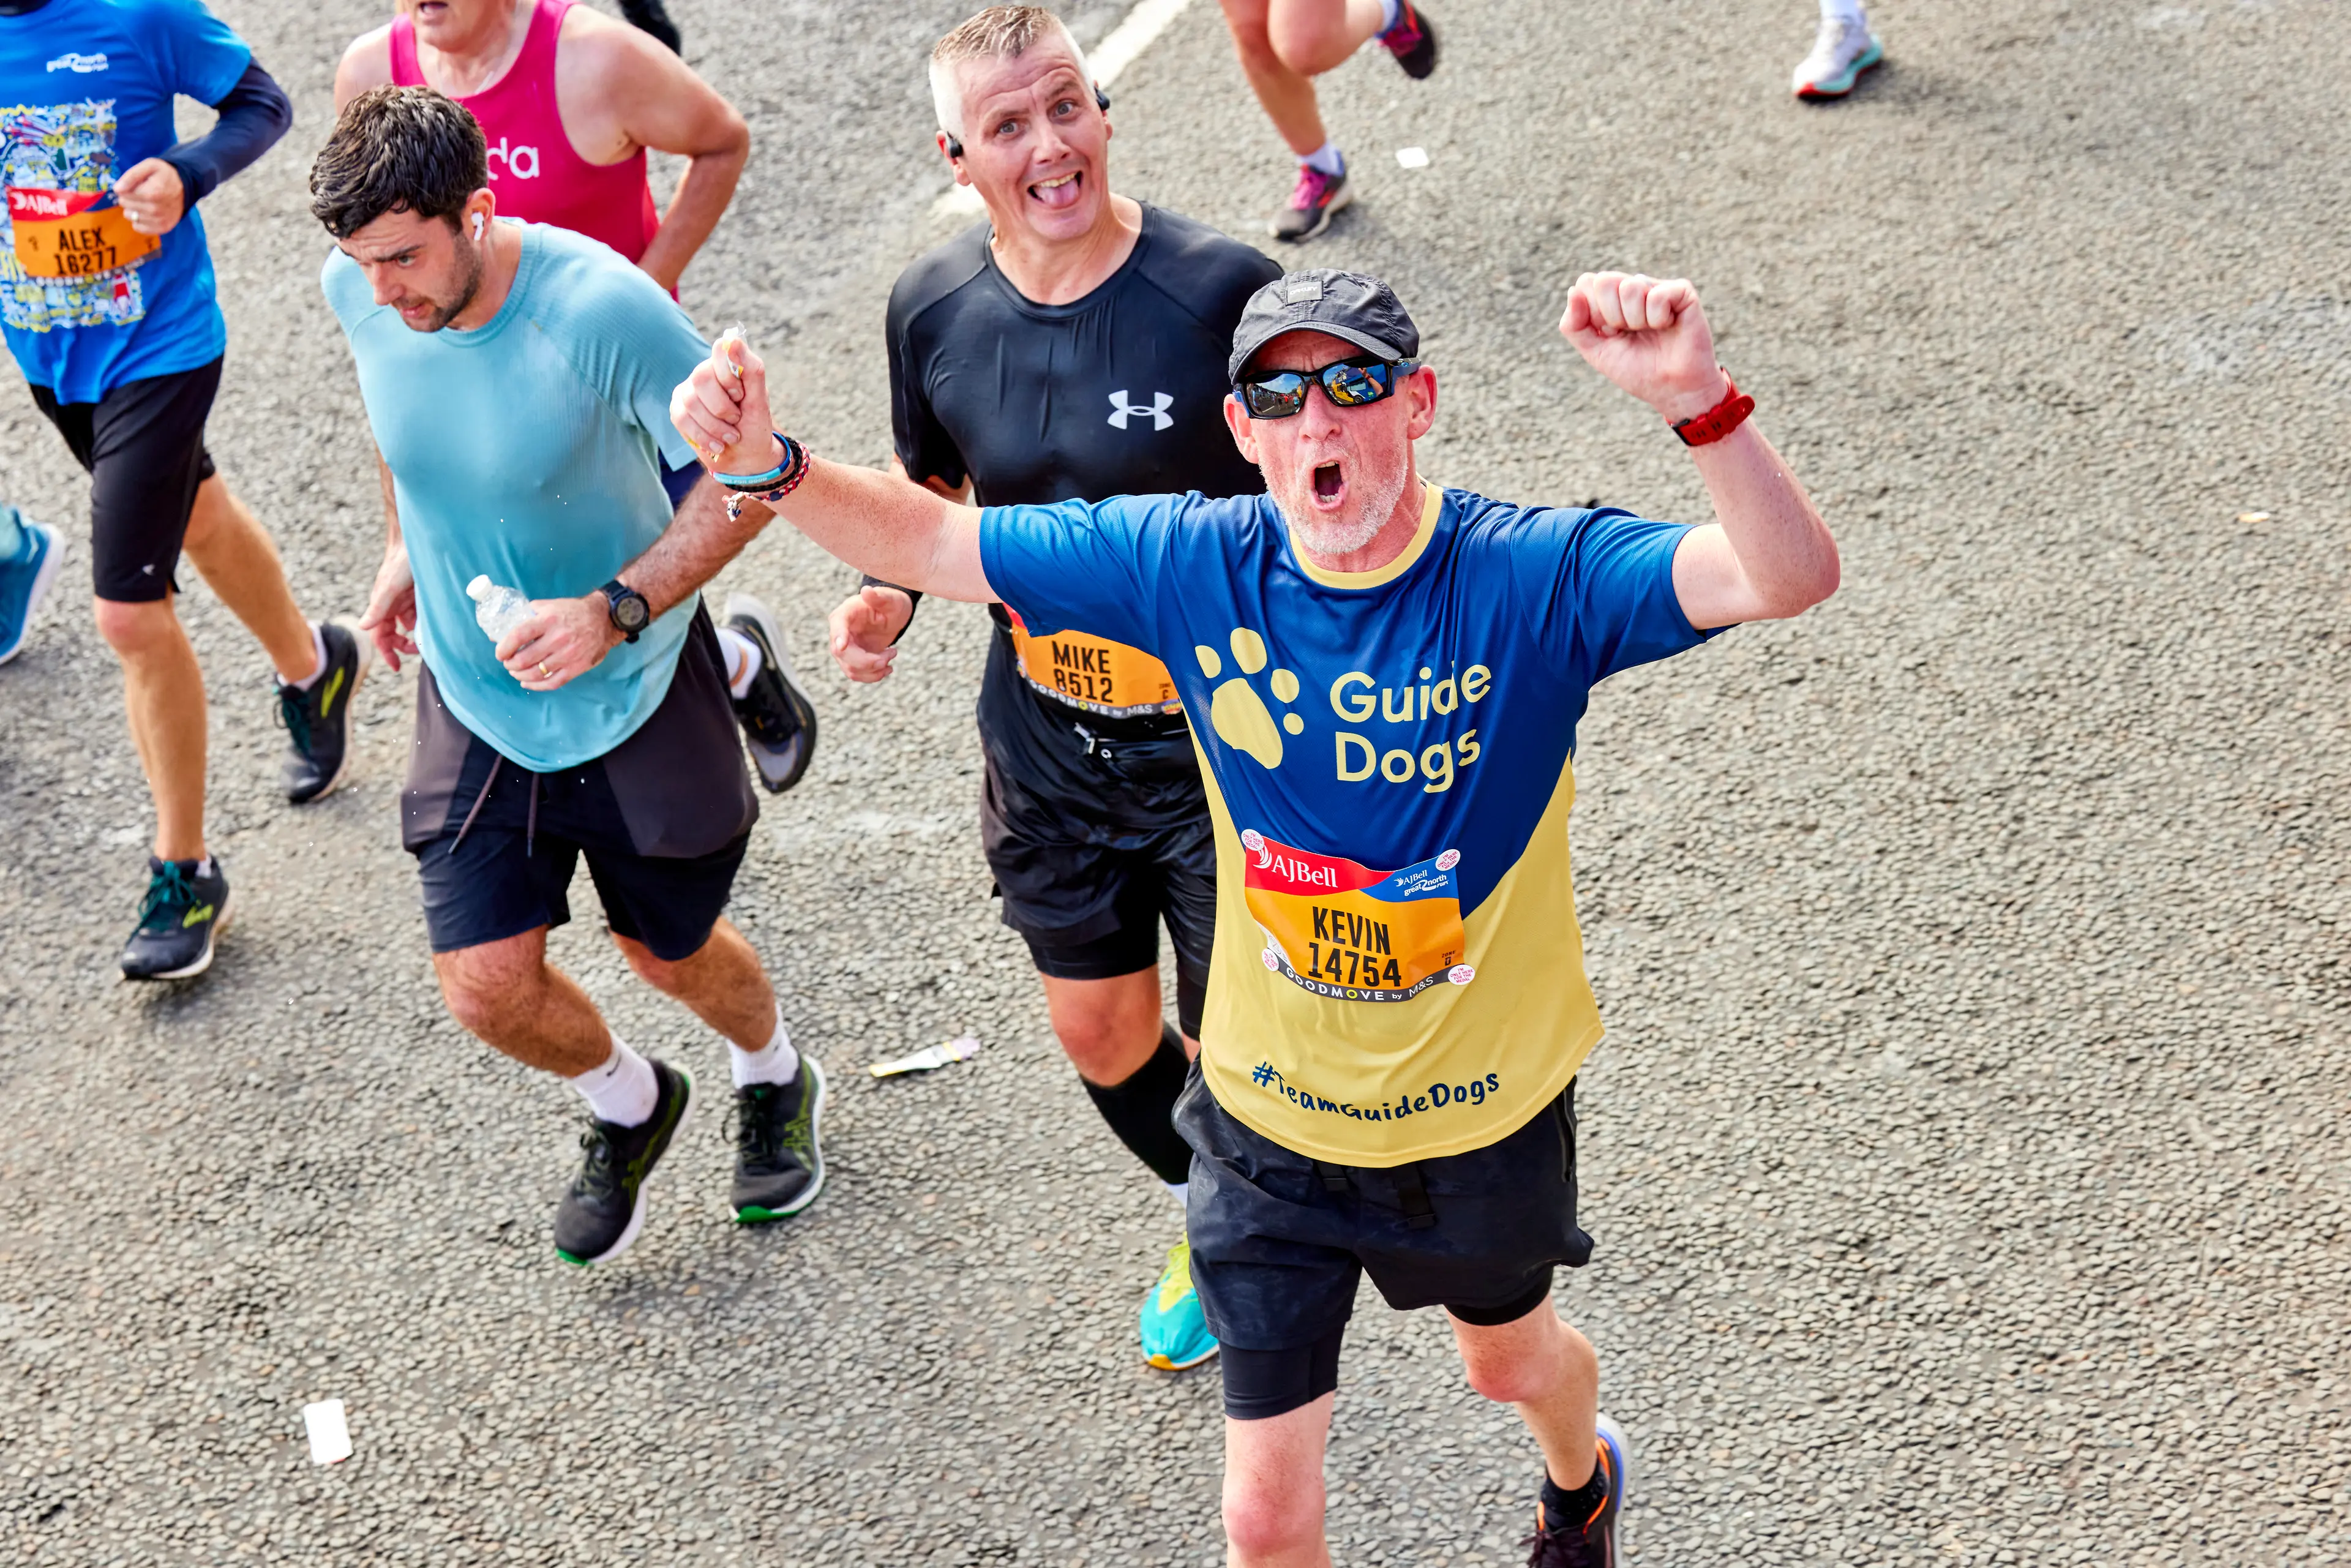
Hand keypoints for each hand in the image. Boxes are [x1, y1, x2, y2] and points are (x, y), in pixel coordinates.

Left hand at [112, 159, 185, 235]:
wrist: (185, 187)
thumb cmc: (164, 175)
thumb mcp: (149, 166)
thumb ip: (131, 175)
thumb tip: (117, 190)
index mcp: (153, 193)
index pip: (123, 194)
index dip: (126, 187)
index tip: (136, 184)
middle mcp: (156, 209)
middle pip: (125, 205)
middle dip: (128, 197)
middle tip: (141, 193)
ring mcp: (160, 221)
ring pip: (129, 216)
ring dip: (133, 209)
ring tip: (144, 202)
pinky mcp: (162, 228)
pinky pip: (138, 227)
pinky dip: (139, 220)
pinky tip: (147, 213)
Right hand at [357, 547, 418, 672]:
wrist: (417, 542)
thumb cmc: (401, 562)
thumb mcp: (390, 587)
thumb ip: (378, 608)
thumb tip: (363, 627)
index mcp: (382, 607)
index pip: (381, 636)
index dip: (387, 652)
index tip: (397, 667)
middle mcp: (392, 606)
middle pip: (394, 634)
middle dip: (404, 646)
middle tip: (419, 652)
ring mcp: (405, 601)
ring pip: (409, 626)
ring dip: (417, 636)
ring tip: (429, 641)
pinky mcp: (418, 596)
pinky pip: (421, 615)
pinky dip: (425, 623)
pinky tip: (436, 625)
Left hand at [496, 596, 622, 691]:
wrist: (605, 619)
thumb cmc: (574, 611)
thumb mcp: (550, 605)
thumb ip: (529, 613)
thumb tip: (505, 625)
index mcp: (548, 620)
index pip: (519, 636)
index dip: (504, 647)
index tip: (500, 652)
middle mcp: (557, 639)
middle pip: (524, 659)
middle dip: (510, 664)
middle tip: (507, 662)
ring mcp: (568, 655)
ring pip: (536, 673)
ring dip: (520, 675)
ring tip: (515, 672)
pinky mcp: (577, 667)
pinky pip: (553, 682)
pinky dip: (537, 686)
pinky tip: (527, 683)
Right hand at [670, 331, 778, 477]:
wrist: (745, 458)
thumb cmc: (754, 427)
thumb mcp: (759, 401)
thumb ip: (751, 370)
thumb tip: (733, 340)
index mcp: (725, 365)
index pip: (719, 351)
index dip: (729, 376)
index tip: (740, 396)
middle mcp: (703, 374)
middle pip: (701, 378)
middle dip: (722, 407)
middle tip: (737, 419)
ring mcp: (687, 392)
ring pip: (692, 402)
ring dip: (716, 426)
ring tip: (730, 436)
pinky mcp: (677, 411)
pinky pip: (682, 419)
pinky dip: (703, 436)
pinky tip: (717, 444)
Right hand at [828, 584, 912, 682]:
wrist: (893, 615)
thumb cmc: (890, 603)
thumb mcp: (889, 599)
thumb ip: (879, 597)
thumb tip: (866, 591)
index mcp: (844, 614)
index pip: (837, 626)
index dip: (838, 636)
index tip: (842, 645)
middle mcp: (839, 633)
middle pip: (842, 654)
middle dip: (868, 660)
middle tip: (892, 652)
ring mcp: (844, 649)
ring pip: (850, 669)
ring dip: (874, 669)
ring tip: (892, 654)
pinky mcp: (853, 661)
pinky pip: (857, 675)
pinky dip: (873, 676)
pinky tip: (888, 668)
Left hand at [1560, 273, 1729, 424]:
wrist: (1674, 391)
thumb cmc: (1637, 371)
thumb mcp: (1596, 352)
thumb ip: (1574, 326)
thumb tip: (1572, 291)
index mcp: (1610, 299)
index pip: (1586, 284)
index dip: (1592, 314)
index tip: (1610, 334)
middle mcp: (1633, 288)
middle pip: (1604, 280)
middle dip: (1611, 316)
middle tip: (1630, 332)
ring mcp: (1656, 287)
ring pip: (1630, 287)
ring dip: (1636, 320)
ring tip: (1651, 331)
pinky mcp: (1682, 291)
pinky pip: (1657, 295)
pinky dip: (1658, 319)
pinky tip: (1668, 326)